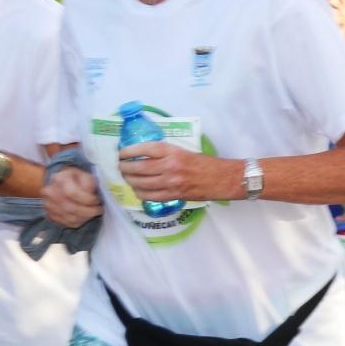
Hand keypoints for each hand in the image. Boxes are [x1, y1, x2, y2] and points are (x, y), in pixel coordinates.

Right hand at [43, 165, 102, 227]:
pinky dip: (78, 222)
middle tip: (98, 209)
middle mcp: (50, 191)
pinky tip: (84, 217)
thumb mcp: (86, 176)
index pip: (72, 193)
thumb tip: (90, 194)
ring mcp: (48, 204)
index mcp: (60, 178)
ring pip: (69, 218)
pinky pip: (66, 223)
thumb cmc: (78, 180)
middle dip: (89, 211)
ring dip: (85, 218)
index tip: (97, 200)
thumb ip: (89, 183)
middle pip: (71, 208)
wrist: (63, 184)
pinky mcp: (49, 214)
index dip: (88, 199)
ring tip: (93, 213)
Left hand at [117, 141, 233, 201]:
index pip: (144, 149)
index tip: (122, 153)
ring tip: (128, 177)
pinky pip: (148, 196)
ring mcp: (170, 183)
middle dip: (124, 167)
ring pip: (139, 183)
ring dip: (129, 180)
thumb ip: (165, 154)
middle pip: (137, 167)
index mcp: (173, 152)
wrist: (223, 179)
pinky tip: (139, 189)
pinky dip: (139, 192)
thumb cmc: (205, 164)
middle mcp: (170, 166)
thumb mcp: (184, 152)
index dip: (128, 151)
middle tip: (121, 166)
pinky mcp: (173, 195)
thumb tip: (142, 156)